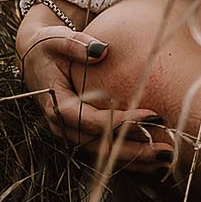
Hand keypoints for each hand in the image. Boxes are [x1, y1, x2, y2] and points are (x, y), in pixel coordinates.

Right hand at [15, 4, 169, 167]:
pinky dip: (126, 158)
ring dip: (133, 160)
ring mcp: (69, 132)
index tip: (152, 116)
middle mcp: (61, 124)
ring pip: (101, 154)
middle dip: (132, 150)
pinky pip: (103, 151)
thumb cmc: (48, 46)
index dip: (119, 121)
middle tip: (165, 150)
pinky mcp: (79, 133)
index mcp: (55, 103)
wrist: (35, 58)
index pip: (88, 119)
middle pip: (97, 145)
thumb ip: (76, 44)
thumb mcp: (57, 40)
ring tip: (164, 160)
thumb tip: (102, 51)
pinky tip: (152, 162)